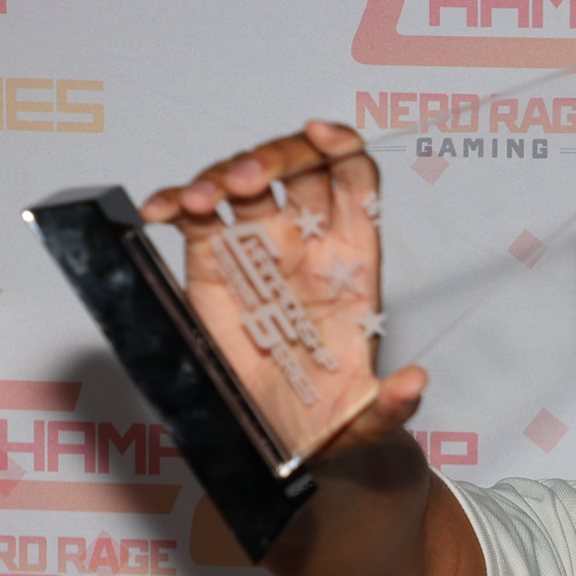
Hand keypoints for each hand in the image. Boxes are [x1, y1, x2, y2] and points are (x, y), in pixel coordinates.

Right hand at [140, 120, 426, 462]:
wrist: (285, 438)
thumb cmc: (332, 417)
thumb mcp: (369, 418)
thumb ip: (393, 404)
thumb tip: (413, 385)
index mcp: (353, 263)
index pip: (355, 183)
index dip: (341, 149)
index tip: (322, 137)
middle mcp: (307, 245)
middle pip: (298, 168)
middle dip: (275, 156)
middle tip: (250, 178)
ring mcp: (259, 248)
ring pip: (242, 182)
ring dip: (220, 175)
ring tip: (200, 200)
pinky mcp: (213, 263)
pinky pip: (194, 216)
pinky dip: (175, 201)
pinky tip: (162, 209)